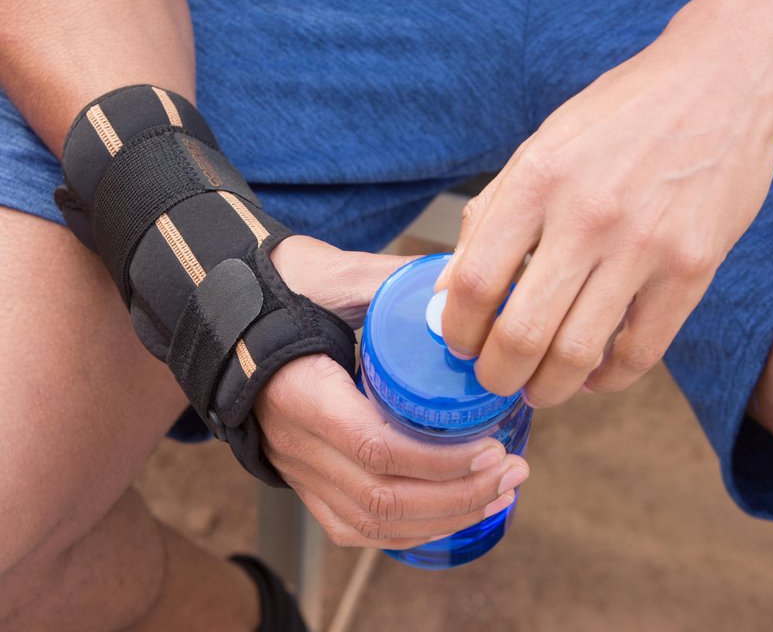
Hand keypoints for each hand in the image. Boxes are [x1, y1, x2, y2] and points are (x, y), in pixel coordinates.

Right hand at [255, 236, 529, 547]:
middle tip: (512, 472)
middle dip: (458, 496)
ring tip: (498, 494)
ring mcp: (295, 466)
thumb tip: (455, 282)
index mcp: (300, 390)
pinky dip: (407, 530)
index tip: (493, 446)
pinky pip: (352, 526)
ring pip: (369, 522)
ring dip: (442, 519)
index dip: (439, 460)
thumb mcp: (331, 275)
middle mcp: (294, 441)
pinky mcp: (302, 478)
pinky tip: (450, 514)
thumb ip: (388, 279)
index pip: (373, 446)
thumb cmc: (279, 291)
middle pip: (379, 498)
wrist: (227, 319)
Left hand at [436, 13, 772, 406]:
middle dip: (495, 374)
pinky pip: (642, 352)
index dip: (457, 328)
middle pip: (522, 331)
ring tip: (537, 387)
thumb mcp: (538, 149)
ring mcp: (644, 246)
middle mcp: (587, 216)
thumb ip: (488, 218)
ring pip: (578, 353)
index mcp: (537, 181)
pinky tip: (591, 375)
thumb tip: (448, 291)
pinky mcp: (693, 268)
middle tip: (492, 378)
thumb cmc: (616, 117)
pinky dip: (608, 379)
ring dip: (547, 388)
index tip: (458, 342)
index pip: (475, 281)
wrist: (717, 82)